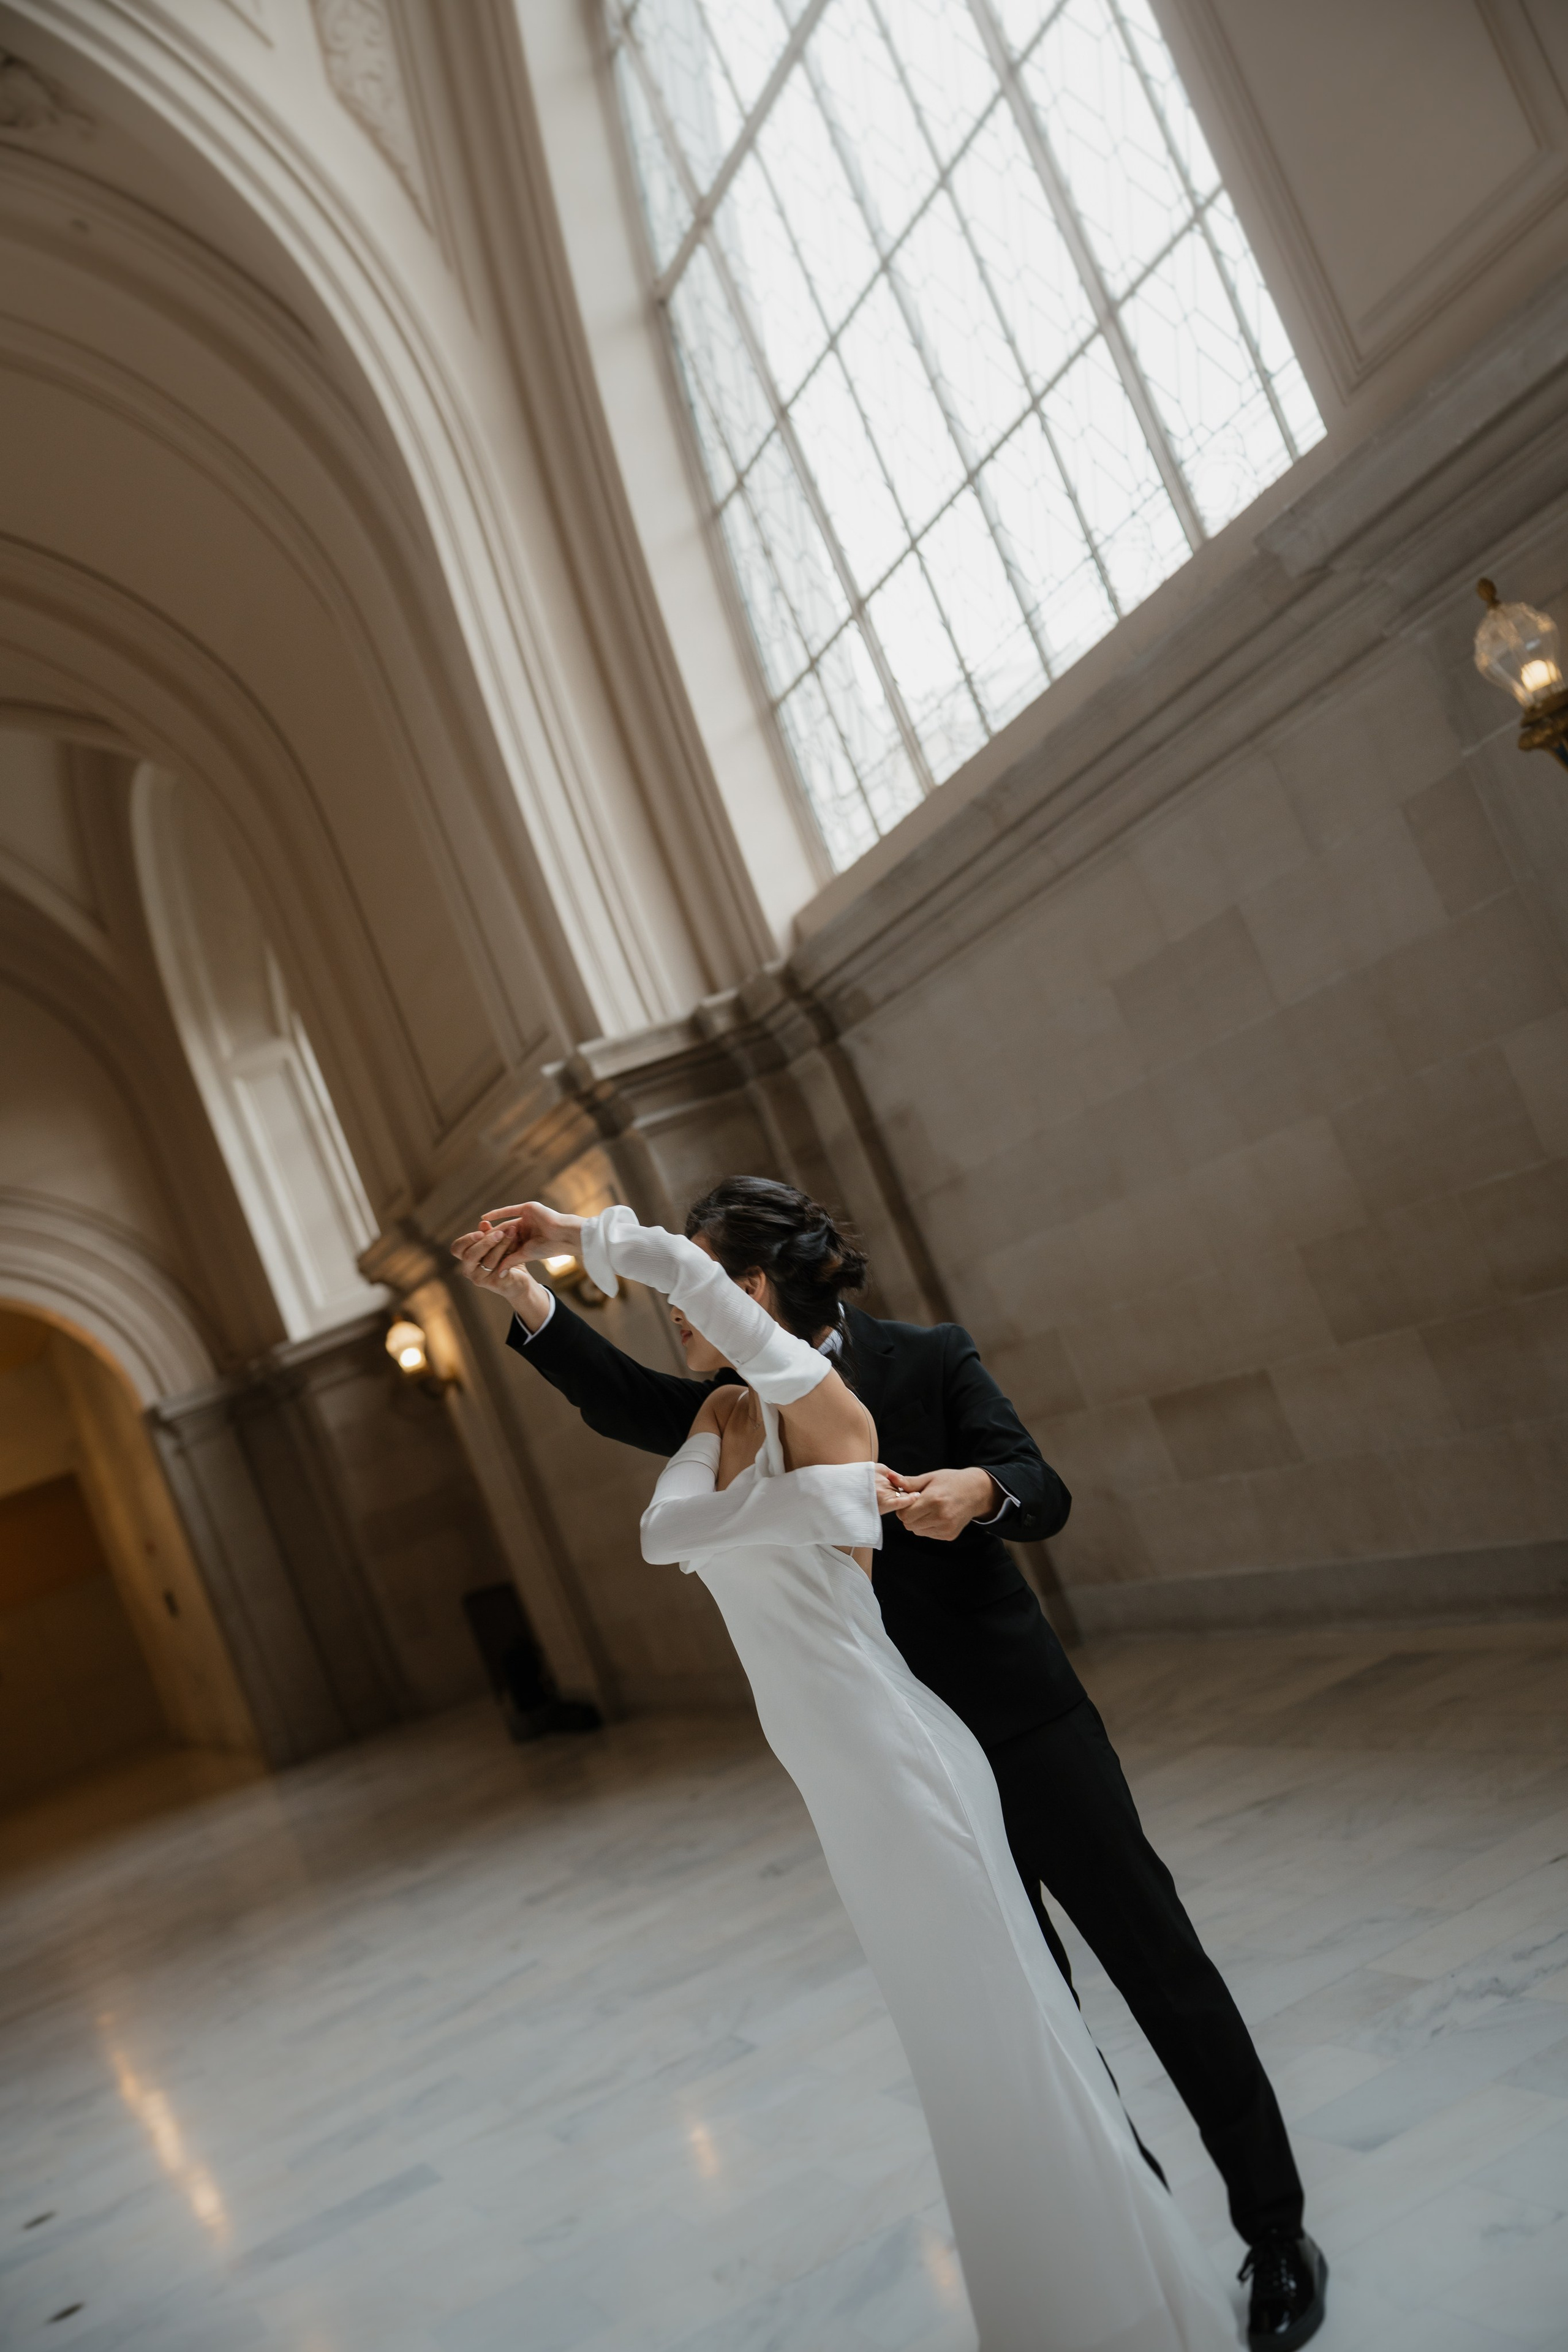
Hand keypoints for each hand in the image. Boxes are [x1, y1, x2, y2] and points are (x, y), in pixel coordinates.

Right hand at [450, 1208, 576, 1332]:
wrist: (517, 1279)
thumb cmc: (503, 1258)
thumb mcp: (494, 1244)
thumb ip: (488, 1234)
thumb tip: (484, 1222)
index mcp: (465, 1258)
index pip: (456, 1248)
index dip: (466, 1239)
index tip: (480, 1232)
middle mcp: (469, 1270)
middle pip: (470, 1255)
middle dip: (486, 1242)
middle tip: (500, 1232)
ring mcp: (480, 1279)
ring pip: (488, 1260)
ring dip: (501, 1245)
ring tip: (512, 1233)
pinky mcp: (495, 1284)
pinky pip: (501, 1267)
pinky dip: (509, 1254)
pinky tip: (517, 1244)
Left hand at [474, 1202, 584, 1259]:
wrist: (563, 1236)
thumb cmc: (548, 1247)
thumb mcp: (526, 1254)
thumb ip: (512, 1260)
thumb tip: (499, 1274)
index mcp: (527, 1238)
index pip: (507, 1243)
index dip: (495, 1248)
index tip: (482, 1254)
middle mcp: (525, 1227)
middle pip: (504, 1232)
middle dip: (491, 1238)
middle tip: (476, 1243)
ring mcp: (526, 1217)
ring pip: (505, 1222)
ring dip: (492, 1228)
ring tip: (478, 1233)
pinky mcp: (527, 1208)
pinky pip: (508, 1211)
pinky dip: (496, 1214)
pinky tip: (484, 1218)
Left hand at [879, 1466, 997, 1541]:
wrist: (976, 1492)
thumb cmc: (951, 1482)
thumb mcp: (930, 1478)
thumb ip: (910, 1483)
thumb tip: (891, 1478)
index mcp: (934, 1500)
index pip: (905, 1515)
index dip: (903, 1508)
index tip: (910, 1500)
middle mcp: (940, 1517)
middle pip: (909, 1525)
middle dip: (909, 1515)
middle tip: (918, 1505)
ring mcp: (946, 1528)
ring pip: (917, 1531)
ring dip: (918, 1522)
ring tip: (928, 1510)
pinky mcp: (950, 1535)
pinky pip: (929, 1535)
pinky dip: (928, 1527)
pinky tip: (936, 1516)